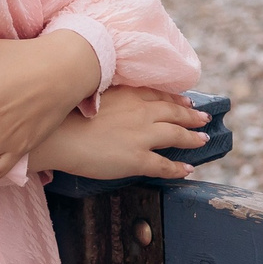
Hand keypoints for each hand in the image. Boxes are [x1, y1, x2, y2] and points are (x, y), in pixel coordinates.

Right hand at [33, 87, 210, 182]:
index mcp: (129, 95)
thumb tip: (118, 101)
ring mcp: (142, 137)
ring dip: (192, 138)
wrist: (59, 136)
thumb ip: (113, 97)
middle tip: (203, 117)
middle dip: (191, 116)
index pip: (159, 96)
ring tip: (203, 139)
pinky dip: (179, 168)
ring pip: (176, 136)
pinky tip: (188, 168)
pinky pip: (164, 165)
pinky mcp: (137, 159)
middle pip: (174, 113)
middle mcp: (141, 113)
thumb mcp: (95, 94)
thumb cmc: (67, 115)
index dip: (176, 99)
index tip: (186, 101)